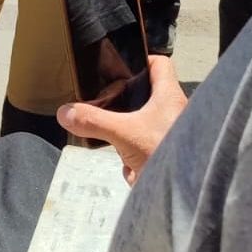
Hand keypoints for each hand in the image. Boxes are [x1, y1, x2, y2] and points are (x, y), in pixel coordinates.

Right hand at [57, 56, 187, 185]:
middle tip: (103, 101)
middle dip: (122, 102)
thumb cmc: (166, 152)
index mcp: (169, 96)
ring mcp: (168, 135)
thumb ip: (93, 121)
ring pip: (139, 125)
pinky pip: (141, 149)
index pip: (159, 63)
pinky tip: (127, 162)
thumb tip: (65, 112)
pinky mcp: (163, 155)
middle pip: (144, 95)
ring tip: (112, 135)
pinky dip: (131, 157)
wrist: (185, 194)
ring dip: (125, 134)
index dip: (140, 58)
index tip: (118, 64)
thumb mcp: (123, 133)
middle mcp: (173, 112)